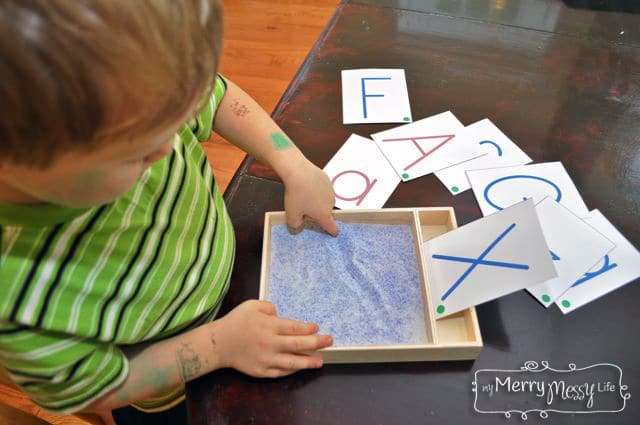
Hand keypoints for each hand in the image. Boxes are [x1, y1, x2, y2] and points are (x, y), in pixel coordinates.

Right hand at [214, 300, 332, 377]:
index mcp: (269, 325)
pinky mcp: (261, 371)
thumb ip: (268, 306)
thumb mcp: (251, 305)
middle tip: (329, 341)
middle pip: (298, 344)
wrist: (219, 343)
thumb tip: (279, 313)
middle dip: (317, 342)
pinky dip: (292, 370)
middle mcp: (270, 343)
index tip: (317, 327)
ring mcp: (266, 359)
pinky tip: (300, 367)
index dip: (308, 328)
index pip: (294, 327)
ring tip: (320, 361)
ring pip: (292, 362)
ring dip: (308, 361)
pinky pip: (280, 372)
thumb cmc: (236, 322)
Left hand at [282, 157, 338, 235]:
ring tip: (302, 194)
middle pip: (325, 212)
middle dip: (315, 212)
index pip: (331, 226)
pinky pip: (322, 188)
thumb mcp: (291, 215)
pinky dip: (315, 189)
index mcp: (324, 214)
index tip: (334, 233)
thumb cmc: (296, 194)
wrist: (298, 172)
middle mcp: (330, 203)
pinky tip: (306, 185)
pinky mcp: (327, 180)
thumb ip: (295, 224)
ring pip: (323, 200)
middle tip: (302, 208)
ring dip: (315, 200)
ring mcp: (330, 190)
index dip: (332, 231)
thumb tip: (299, 223)